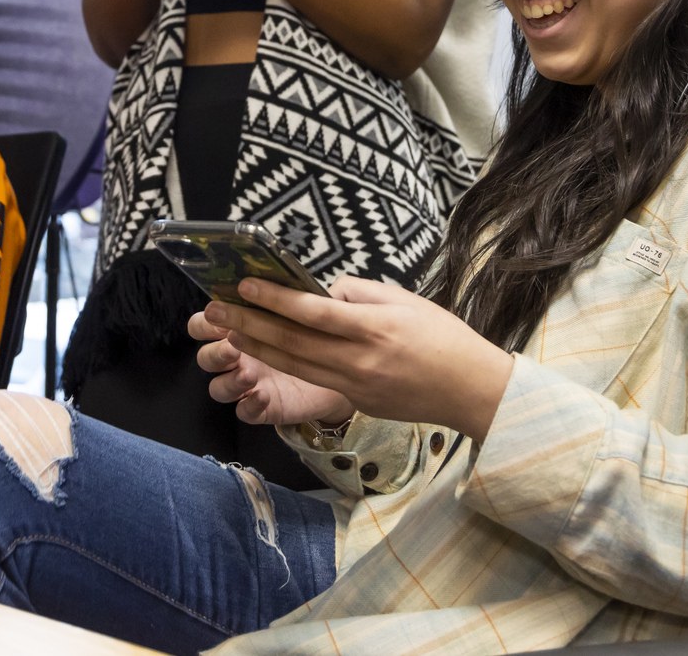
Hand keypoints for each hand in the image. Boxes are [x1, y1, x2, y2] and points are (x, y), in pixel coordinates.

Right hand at [189, 309, 354, 426]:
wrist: (341, 367)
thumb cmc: (314, 331)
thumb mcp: (301, 308)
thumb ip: (283, 296)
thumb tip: (277, 283)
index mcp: (239, 329)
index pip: (203, 325)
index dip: (204, 322)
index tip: (217, 314)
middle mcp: (238, 358)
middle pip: (205, 358)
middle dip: (213, 353)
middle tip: (232, 346)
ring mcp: (248, 385)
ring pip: (218, 388)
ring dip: (229, 381)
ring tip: (249, 374)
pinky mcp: (264, 408)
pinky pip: (244, 412)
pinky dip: (248, 405)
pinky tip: (263, 396)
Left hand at [204, 276, 515, 440]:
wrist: (472, 391)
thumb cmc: (444, 337)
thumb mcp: (407, 300)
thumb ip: (362, 293)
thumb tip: (326, 291)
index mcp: (375, 328)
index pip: (312, 312)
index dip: (274, 299)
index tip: (243, 285)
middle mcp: (360, 360)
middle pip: (292, 342)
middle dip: (249, 325)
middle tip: (215, 310)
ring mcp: (356, 386)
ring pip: (294, 366)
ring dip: (256, 348)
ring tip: (227, 332)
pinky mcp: (356, 402)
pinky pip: (313, 381)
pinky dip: (283, 366)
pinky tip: (262, 353)